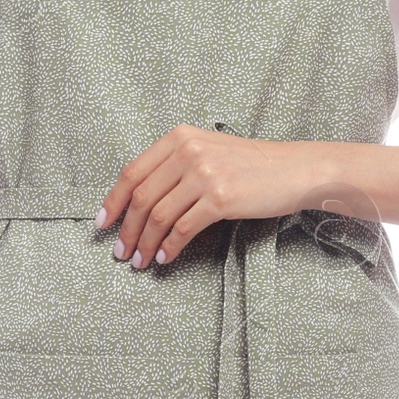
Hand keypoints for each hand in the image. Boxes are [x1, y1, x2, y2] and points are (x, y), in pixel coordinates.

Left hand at [98, 126, 374, 267]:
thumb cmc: (252, 165)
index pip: (132, 172)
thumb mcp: (209, 151)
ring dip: (144, 243)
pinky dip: (170, 247)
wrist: (296, 170)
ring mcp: (205, 174)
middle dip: (126, 230)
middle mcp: (188, 151)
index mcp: (179, 137)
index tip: (102, 224)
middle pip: (141, 197)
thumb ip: (175, 165)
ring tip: (140, 261)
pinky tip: (166, 258)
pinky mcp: (221, 198)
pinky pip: (183, 228)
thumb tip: (139, 201)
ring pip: (158, 215)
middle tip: (121, 253)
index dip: (113, 201)